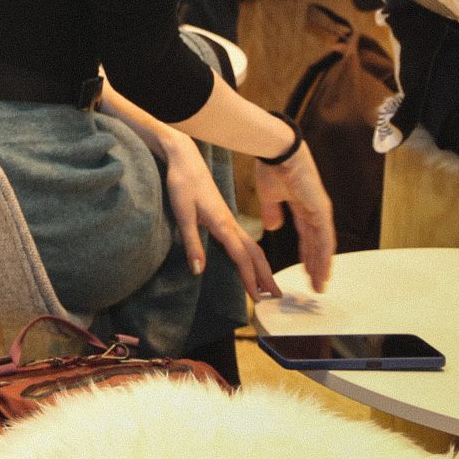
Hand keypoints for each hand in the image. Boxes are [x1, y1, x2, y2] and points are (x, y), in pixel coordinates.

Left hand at [153, 127, 278, 299]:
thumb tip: (198, 271)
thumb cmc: (182, 184)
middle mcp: (230, 223)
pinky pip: (245, 240)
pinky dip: (253, 255)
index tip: (258, 298)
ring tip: (268, 285)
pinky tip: (251, 262)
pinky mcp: (225, 216)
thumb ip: (192, 243)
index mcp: (223, 224)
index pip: (241, 257)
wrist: (185, 160)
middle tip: (277, 297)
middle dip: (266, 276)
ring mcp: (229, 219)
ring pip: (252, 247)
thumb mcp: (182, 215)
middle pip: (254, 254)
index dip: (250, 278)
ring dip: (262, 267)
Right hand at [253, 142, 335, 292]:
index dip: (307, 254)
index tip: (305, 270)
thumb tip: (274, 227)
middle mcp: (315, 211)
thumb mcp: (268, 196)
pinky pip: (325, 239)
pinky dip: (324, 256)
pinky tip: (322, 270)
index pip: (307, 236)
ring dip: (322, 266)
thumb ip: (272, 213)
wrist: (277, 153)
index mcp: (302, 206)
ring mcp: (320, 212)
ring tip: (319, 285)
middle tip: (315, 284)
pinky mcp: (321, 211)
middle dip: (316, 265)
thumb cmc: (271, 168)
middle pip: (318, 244)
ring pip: (323, 246)